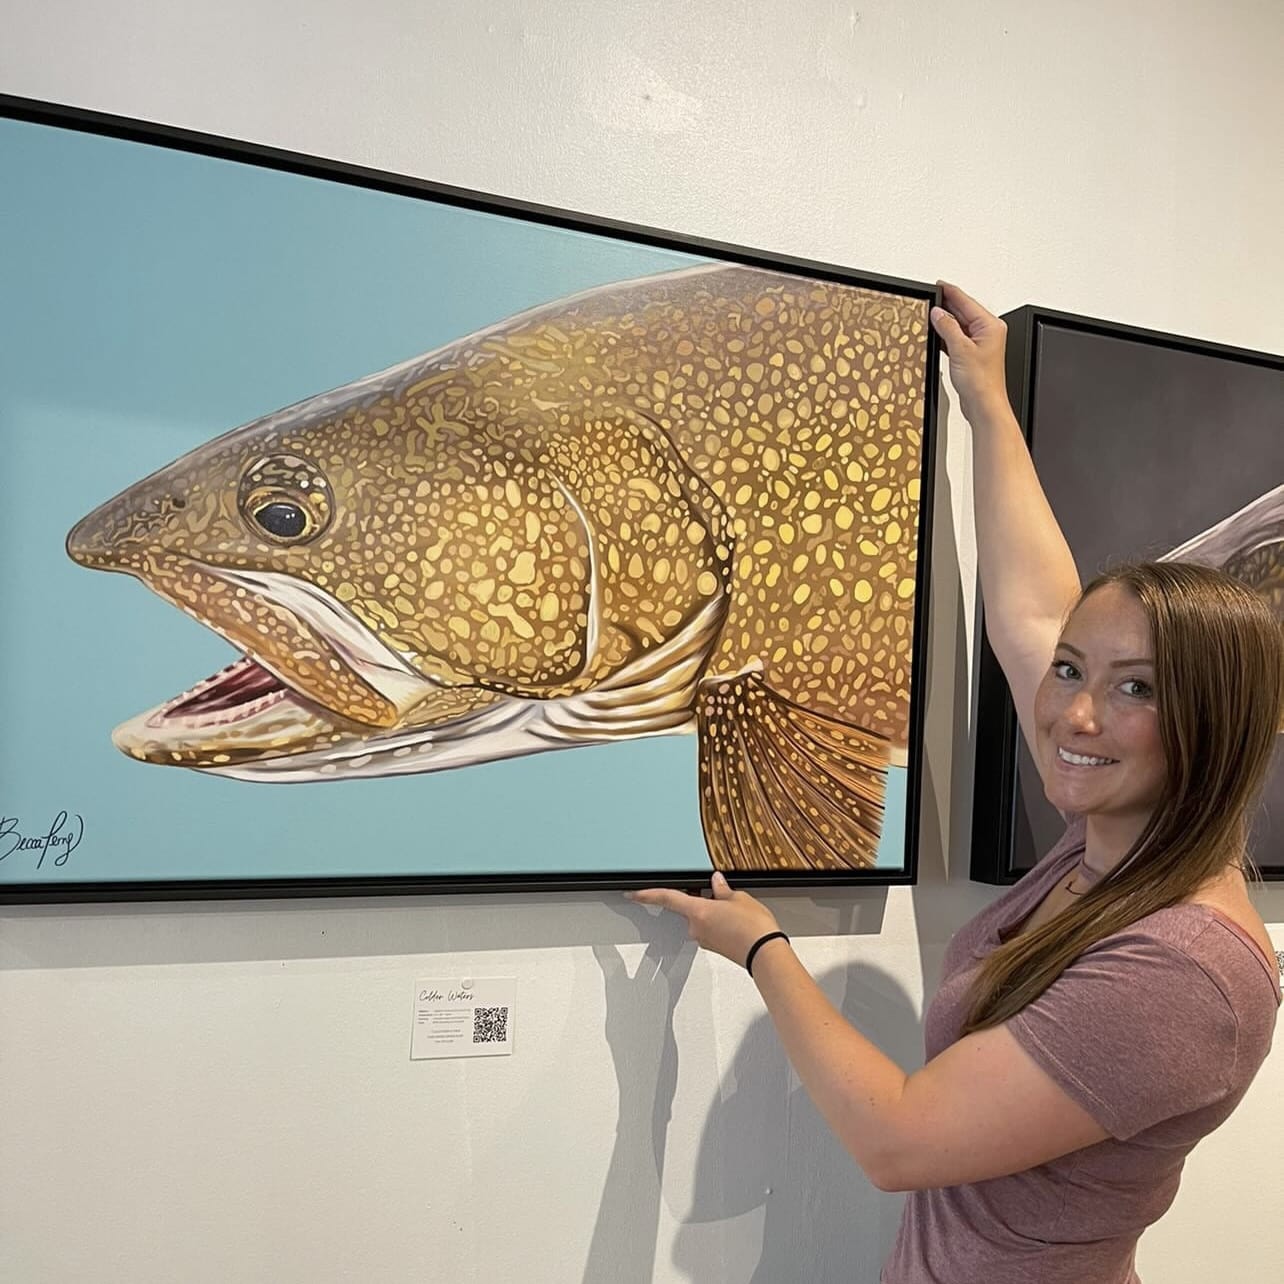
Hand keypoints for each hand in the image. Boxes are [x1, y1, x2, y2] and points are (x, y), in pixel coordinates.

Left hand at [627, 873, 781, 969]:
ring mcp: (705, 939)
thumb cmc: (754, 928)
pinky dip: (719, 921)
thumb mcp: (739, 898)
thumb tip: (717, 883)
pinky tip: (736, 919)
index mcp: (698, 911)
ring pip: (702, 918)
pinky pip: (711, 928)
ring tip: (736, 908)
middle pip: (689, 907)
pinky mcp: (715, 947)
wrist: (766, 954)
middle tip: (719, 893)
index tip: (633, 894)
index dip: (646, 895)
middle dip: (701, 897)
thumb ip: (723, 890)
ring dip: (712, 910)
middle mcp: (696, 928)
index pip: (666, 898)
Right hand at [930, 282, 1010, 421]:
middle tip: (930, 297)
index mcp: (990, 326)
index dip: (951, 292)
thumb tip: (938, 313)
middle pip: (964, 311)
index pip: (967, 302)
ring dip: (946, 321)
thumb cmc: (981, 382)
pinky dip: (947, 335)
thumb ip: (948, 327)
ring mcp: (981, 343)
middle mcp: (988, 332)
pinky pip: (958, 338)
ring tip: (930, 315)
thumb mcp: (960, 349)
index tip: (939, 284)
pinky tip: (936, 334)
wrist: (984, 404)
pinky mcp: (973, 354)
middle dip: (947, 305)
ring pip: (960, 325)